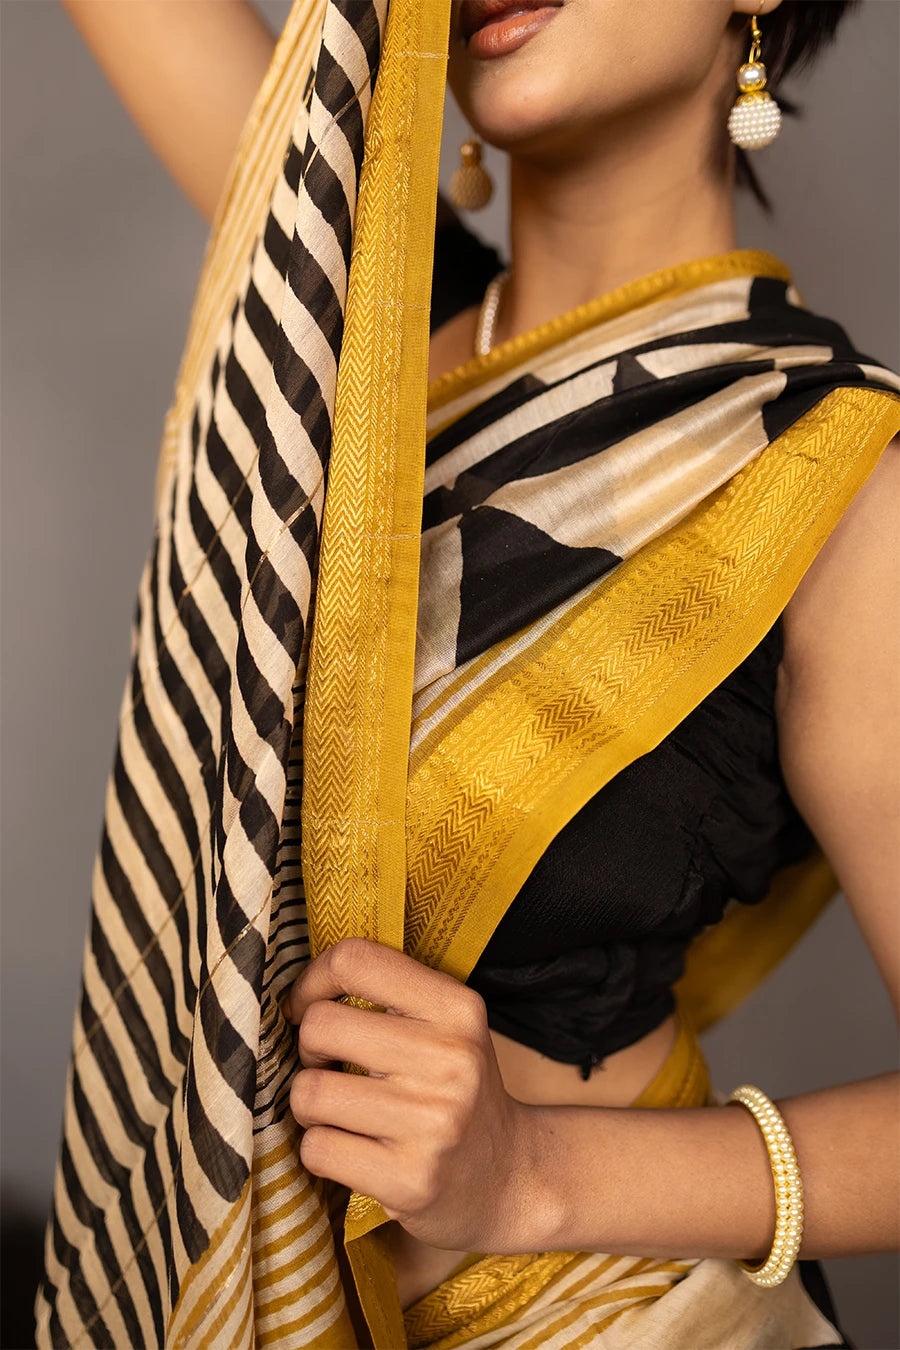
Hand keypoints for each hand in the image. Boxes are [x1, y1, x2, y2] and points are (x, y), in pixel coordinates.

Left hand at [280, 936, 545, 1251]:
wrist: (508, 1176)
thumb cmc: (455, 1090)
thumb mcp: (446, 1026)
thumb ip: (388, 994)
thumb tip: (297, 993)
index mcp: (457, 1008)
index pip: (355, 960)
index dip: (312, 981)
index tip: (307, 1007)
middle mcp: (451, 1059)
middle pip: (320, 1026)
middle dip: (309, 1050)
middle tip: (332, 1067)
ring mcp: (432, 1122)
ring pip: (309, 1092)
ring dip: (311, 1107)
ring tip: (343, 1113)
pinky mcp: (410, 1179)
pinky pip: (317, 1149)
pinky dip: (320, 1151)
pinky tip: (353, 1151)